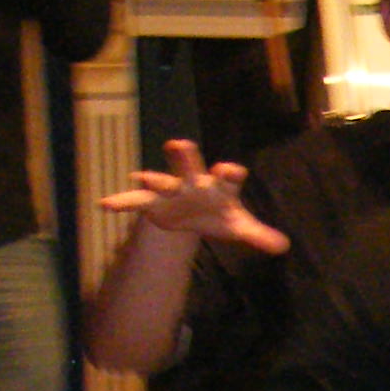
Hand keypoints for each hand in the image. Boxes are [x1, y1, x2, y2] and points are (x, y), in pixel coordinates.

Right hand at [101, 141, 291, 251]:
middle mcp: (193, 181)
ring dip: (150, 178)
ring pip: (159, 180)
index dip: (229, 172)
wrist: (193, 214)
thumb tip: (284, 246)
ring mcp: (171, 190)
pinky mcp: (153, 202)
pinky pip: (135, 201)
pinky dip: (122, 202)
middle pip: (190, 165)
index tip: (229, 170)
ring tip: (140, 177)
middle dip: (184, 155)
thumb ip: (259, 234)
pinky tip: (105, 204)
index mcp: (218, 185)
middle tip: (178, 144)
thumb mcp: (239, 226)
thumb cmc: (219, 213)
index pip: (227, 175)